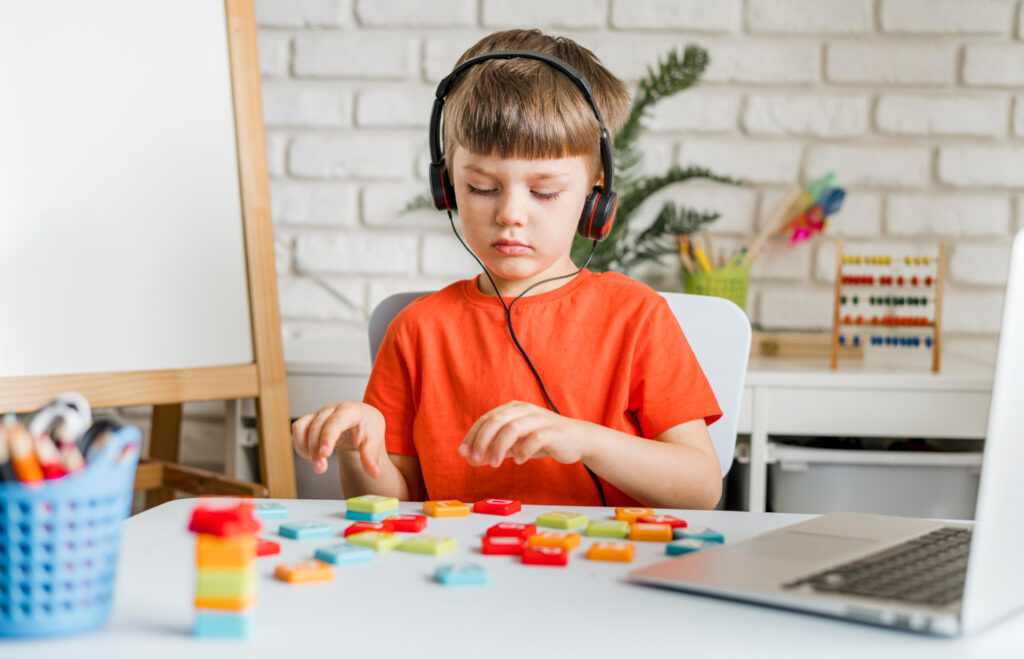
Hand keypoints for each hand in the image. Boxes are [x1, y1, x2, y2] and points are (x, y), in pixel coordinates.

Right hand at [291, 402, 385, 476]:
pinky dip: (299, 444)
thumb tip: (375, 472)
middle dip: (315, 450)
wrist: (362, 420)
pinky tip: (310, 456)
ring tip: (315, 462)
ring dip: (304, 447)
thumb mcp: (374, 440)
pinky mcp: (311, 420)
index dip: (328, 437)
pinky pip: (297, 430)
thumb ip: (371, 456)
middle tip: (320, 468)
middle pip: (316, 427)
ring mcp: (319, 414)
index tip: (324, 454)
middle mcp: (332, 409)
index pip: (336, 422)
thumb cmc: (368, 426)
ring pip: (302, 426)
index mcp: (350, 411)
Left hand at [458, 401, 589, 467]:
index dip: (473, 435)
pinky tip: (518, 461)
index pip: (487, 419)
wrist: (577, 439)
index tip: (463, 453)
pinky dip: (523, 450)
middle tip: (475, 459)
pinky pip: (535, 438)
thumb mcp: (515, 444)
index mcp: (513, 409)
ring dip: (499, 447)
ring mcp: (539, 419)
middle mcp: (524, 410)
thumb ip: (494, 450)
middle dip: (482, 440)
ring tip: (493, 464)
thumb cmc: (543, 439)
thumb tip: (470, 460)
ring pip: (513, 428)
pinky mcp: (553, 431)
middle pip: (496, 420)